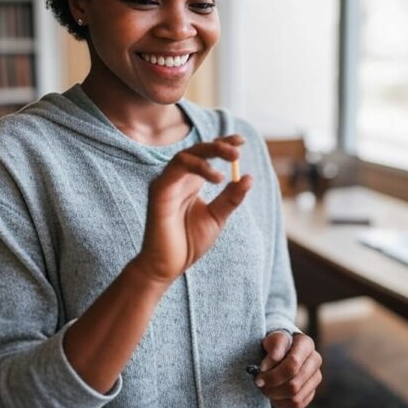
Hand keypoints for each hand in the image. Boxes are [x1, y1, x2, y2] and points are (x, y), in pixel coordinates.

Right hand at [135, 135, 252, 284]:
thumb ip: (230, 198)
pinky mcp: (159, 190)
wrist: (169, 266)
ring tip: (232, 158)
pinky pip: (177, 168)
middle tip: (238, 149)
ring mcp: (167, 183)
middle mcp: (178, 179)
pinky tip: (217, 179)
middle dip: (219, 146)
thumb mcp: (217, 218)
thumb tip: (248, 177)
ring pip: (185, 155)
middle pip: (197, 150)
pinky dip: (198, 168)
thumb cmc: (189, 243)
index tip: (241, 141)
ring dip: (210, 152)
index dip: (222, 144)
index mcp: (191, 183)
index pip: (206, 155)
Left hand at [255, 331, 321, 407]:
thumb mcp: (271, 339)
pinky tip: (273, 394)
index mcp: (306, 344)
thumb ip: (272, 349)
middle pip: (294, 384)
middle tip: (259, 383)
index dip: (274, 372)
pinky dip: (281, 403)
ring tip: (264, 388)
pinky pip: (296, 405)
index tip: (258, 373)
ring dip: (275, 396)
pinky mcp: (311, 392)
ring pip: (295, 398)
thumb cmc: (274, 344)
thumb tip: (265, 368)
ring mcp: (315, 378)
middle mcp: (315, 361)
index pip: (293, 364)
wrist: (278, 352)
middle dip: (272, 386)